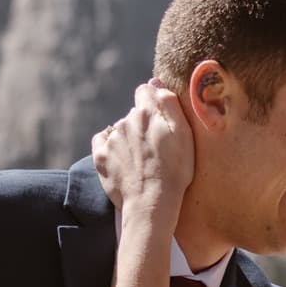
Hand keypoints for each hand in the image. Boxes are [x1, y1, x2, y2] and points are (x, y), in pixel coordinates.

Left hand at [92, 81, 193, 213]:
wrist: (152, 204)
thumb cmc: (175, 171)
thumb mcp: (184, 134)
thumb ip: (169, 103)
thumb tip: (155, 82)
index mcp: (148, 113)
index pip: (145, 90)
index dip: (153, 102)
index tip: (161, 119)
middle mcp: (126, 121)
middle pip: (134, 113)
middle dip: (144, 124)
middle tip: (157, 147)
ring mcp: (111, 139)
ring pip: (120, 129)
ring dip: (129, 138)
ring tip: (142, 160)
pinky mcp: (100, 156)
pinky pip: (101, 140)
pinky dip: (110, 146)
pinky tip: (122, 159)